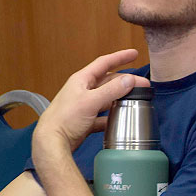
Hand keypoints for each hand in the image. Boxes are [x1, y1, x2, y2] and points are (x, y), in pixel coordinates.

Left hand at [33, 49, 146, 164]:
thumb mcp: (91, 101)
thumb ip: (112, 90)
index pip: (104, 63)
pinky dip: (112, 116)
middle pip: (108, 81)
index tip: (134, 54)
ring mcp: (84, 106)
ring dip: (120, 97)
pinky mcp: (85, 120)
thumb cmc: (65, 119)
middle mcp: (82, 90)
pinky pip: (103, 115)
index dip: (119, 57)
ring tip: (135, 99)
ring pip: (107, 98)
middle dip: (126, 81)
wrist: (52, 142)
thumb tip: (129, 80)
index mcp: (81, 80)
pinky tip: (119, 119)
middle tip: (142, 84)